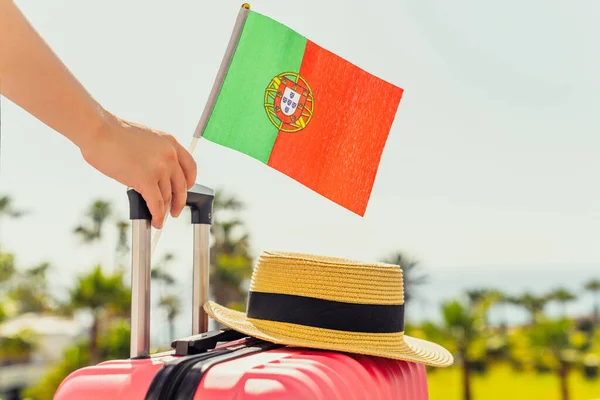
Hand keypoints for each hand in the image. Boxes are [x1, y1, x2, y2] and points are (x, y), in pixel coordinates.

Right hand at [80, 113, 196, 228]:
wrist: (98, 130)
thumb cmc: (113, 134)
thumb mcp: (146, 140)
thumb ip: (155, 155)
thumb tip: (155, 175)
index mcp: (171, 143)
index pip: (191, 167)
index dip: (189, 182)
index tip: (186, 190)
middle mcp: (170, 155)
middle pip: (181, 186)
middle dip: (179, 202)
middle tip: (175, 211)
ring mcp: (159, 168)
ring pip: (168, 197)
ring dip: (165, 211)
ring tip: (160, 219)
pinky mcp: (146, 180)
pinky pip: (157, 204)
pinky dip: (157, 216)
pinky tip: (155, 222)